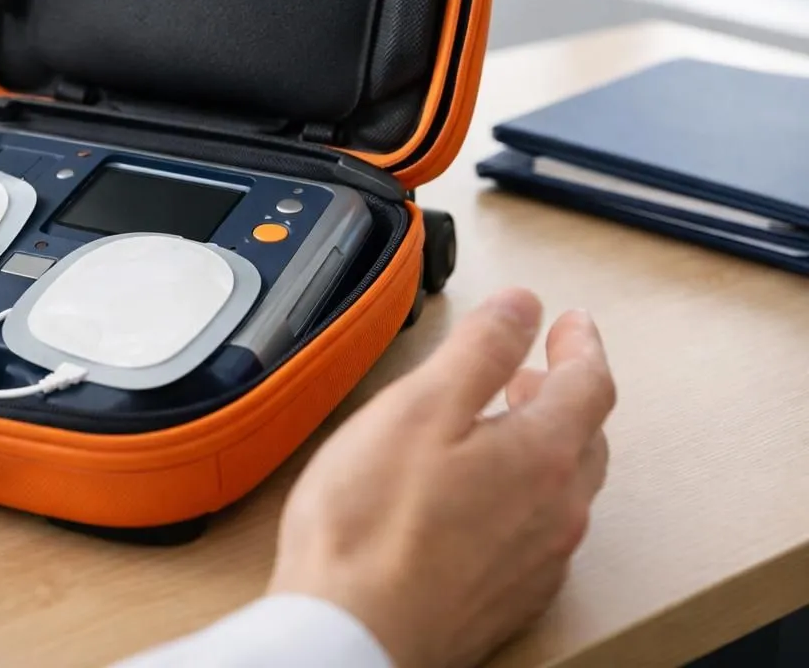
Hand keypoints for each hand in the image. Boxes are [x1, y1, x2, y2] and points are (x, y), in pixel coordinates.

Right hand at [268, 288, 615, 667]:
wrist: (353, 635)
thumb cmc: (371, 527)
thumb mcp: (419, 407)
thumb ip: (478, 349)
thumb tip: (522, 306)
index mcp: (542, 455)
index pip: (589, 384)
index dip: (582, 344)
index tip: (571, 323)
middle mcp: (556, 512)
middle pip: (585, 437)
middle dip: (565, 393)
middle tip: (536, 370)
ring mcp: (536, 562)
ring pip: (563, 488)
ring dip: (545, 445)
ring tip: (502, 427)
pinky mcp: (507, 598)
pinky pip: (538, 532)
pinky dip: (523, 495)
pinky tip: (480, 497)